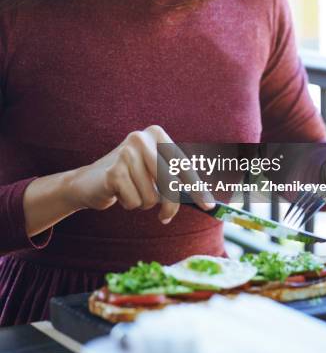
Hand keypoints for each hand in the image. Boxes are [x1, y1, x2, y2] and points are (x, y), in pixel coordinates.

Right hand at [69, 125, 214, 223]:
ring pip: (152, 196)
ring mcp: (126, 153)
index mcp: (156, 134)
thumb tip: (207, 201)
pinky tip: (119, 193)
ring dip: (144, 203)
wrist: (89, 181)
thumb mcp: (155, 172)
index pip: (183, 165)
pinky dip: (130, 204)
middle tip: (165, 218)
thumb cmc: (131, 178)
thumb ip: (177, 180)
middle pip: (170, 182)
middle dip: (171, 205)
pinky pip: (135, 202)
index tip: (209, 205)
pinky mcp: (114, 171)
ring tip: (132, 192)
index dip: (198, 188)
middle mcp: (142, 138)